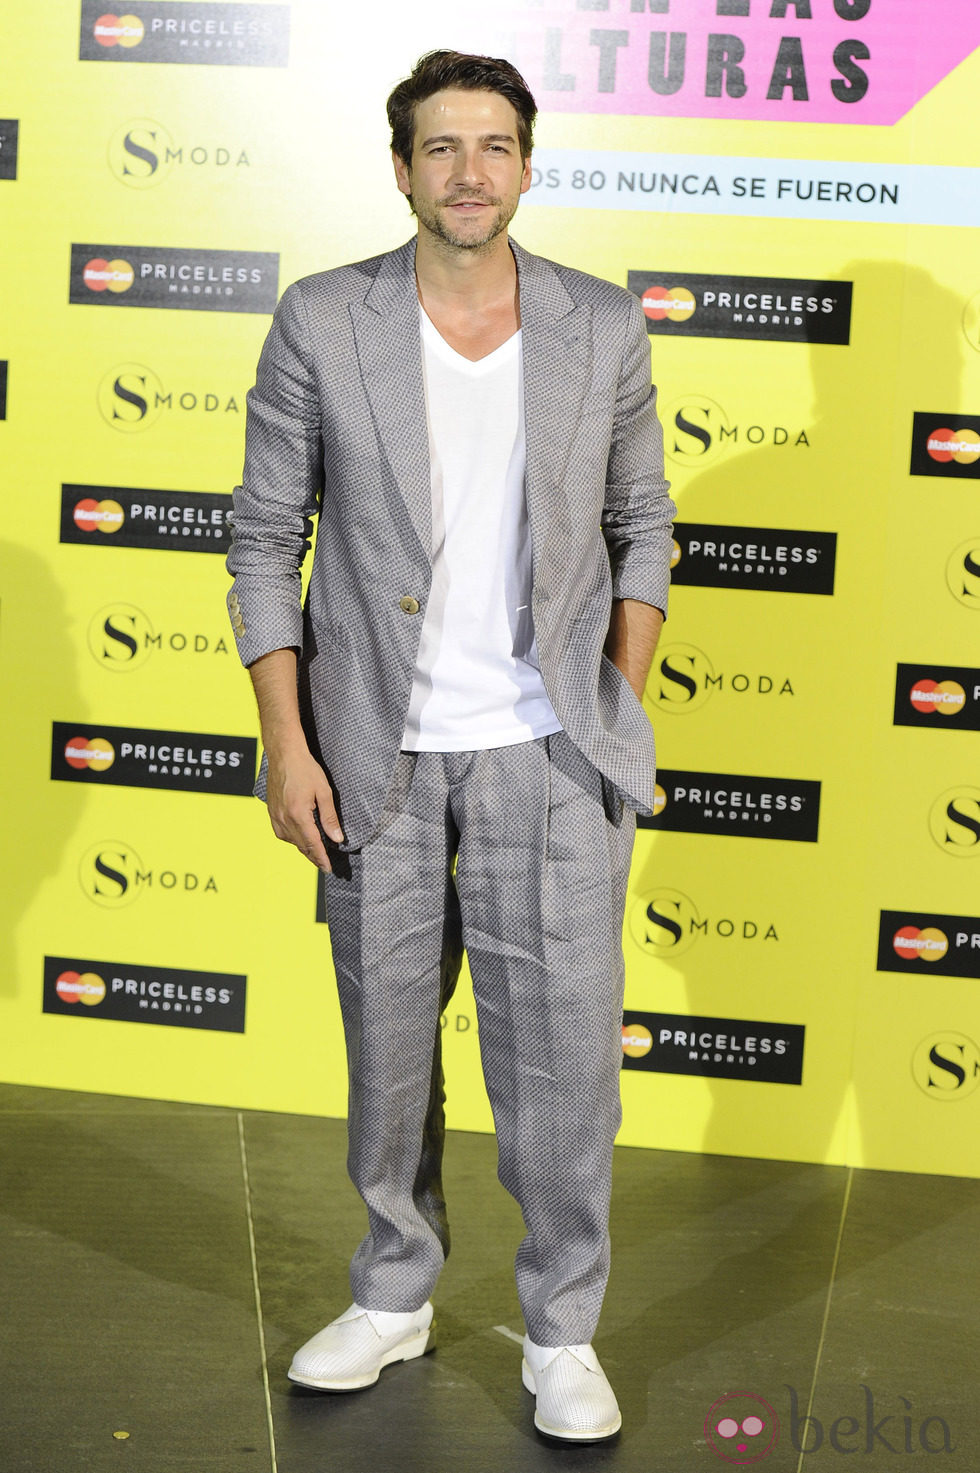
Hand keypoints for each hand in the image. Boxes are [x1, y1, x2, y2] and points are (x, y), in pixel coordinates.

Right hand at [265, 743, 343, 872]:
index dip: (322, 858)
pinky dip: (293, 839)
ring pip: (291, 841)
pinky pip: (282, 833)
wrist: (284, 755)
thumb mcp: (324, 792)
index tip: (328, 868)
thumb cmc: (305, 769)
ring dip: (304, 848)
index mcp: (298, 815)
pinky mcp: (271, 812)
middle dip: (314, 857)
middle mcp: (284, 819)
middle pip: (301, 846)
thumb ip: (330, 817)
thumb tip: (337, 838)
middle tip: (325, 865)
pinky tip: (301, 837)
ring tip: (316, 852)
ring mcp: (275, 816)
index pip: (313, 845)